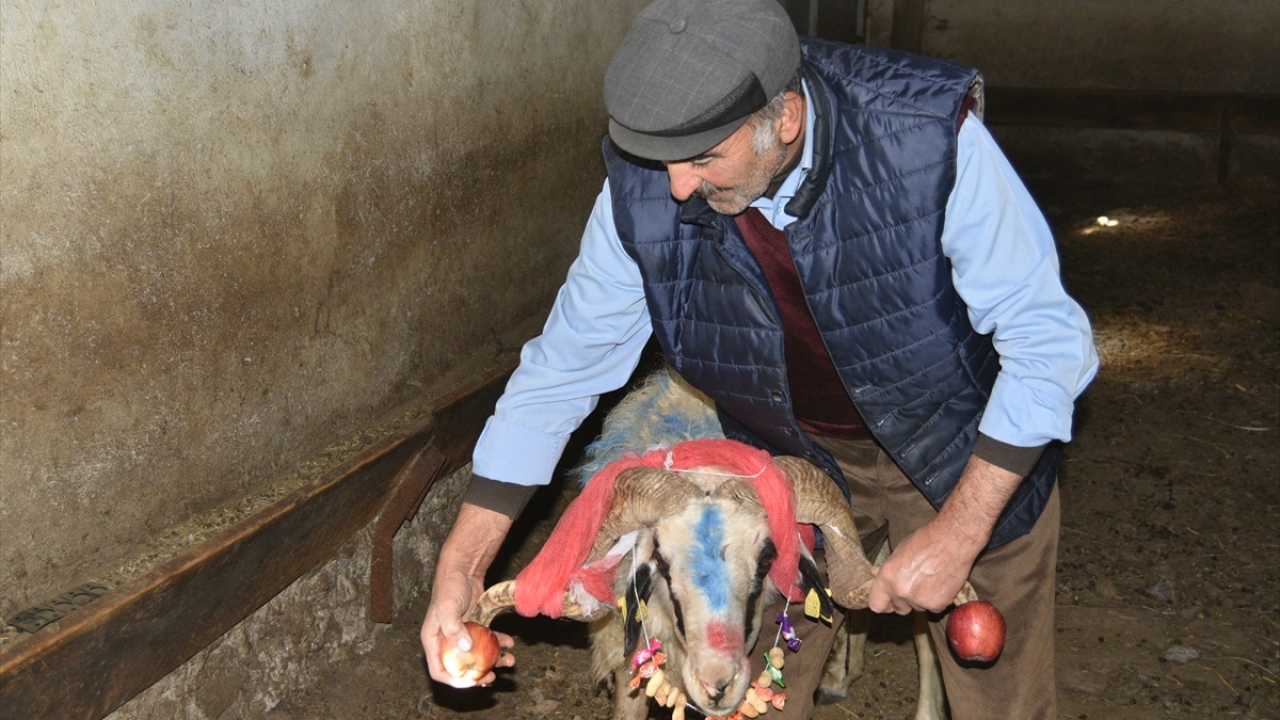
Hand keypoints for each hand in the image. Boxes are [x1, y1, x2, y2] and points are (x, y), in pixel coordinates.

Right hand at [421, 503, 516, 686]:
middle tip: (491, 678)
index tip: (471, 683)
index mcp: (433, 641)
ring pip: (478, 656)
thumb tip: (466, 650)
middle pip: (461, 667)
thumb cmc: (449, 588)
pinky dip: (499, 644)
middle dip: (477, 675)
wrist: (463, 570)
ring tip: (509, 661)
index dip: (454, 681)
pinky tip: (510, 643)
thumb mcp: (447, 608)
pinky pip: (487, 641)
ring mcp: (463, 636)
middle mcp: (447, 642)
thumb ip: (454, 629)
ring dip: (493, 661)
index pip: (439, 670)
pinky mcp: (475, 627)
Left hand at [868, 455, 1023, 614]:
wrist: (953, 540)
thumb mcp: (899, 551)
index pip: (876, 605)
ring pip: (917, 608)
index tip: (888, 601)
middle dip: (904, 602)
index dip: (883, 603)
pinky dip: (937, 599)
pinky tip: (940, 582)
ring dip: (922, 599)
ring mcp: (919, 600)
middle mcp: (900, 591)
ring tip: (930, 578)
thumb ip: (888, 568)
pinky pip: (934, 608)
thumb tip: (875, 573)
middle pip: (898, 609)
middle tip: (914, 586)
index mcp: (887, 578)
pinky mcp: (937, 605)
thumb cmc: (925, 541)